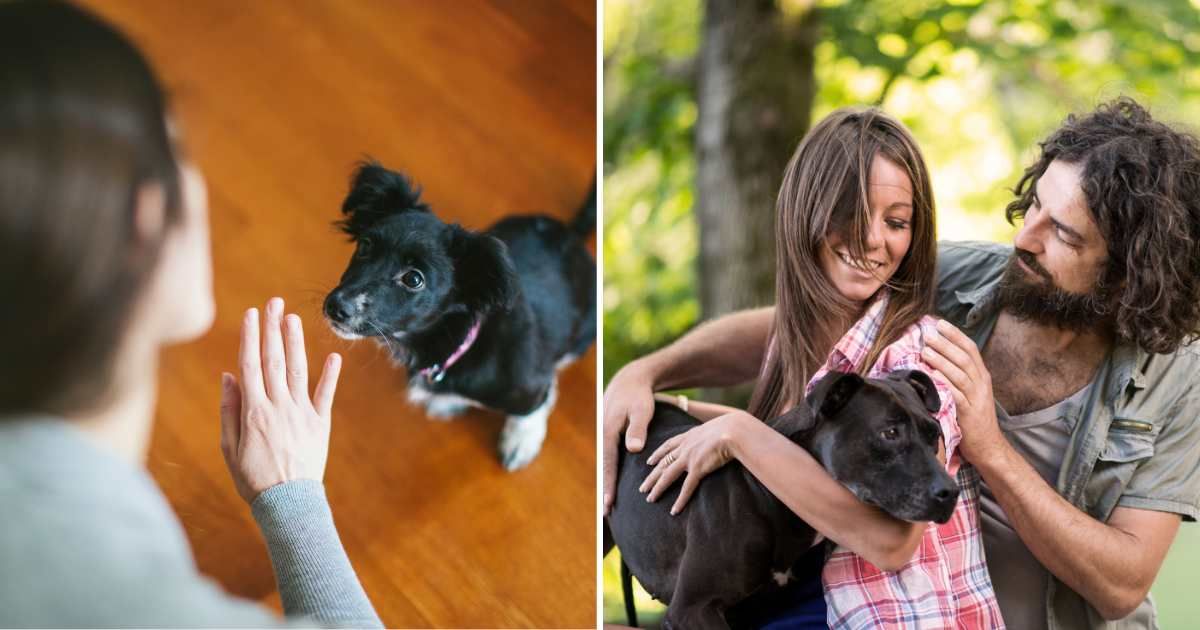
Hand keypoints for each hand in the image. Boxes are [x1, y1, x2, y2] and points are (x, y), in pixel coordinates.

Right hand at [219, 297, 341, 503]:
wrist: (287, 504)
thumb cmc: (253, 478)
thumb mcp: (229, 447)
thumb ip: (229, 409)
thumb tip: (229, 375)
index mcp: (253, 411)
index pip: (250, 365)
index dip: (251, 337)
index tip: (251, 314)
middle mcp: (278, 407)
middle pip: (273, 360)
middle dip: (273, 329)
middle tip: (274, 302)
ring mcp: (301, 414)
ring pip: (297, 371)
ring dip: (296, 342)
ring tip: (294, 318)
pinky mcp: (320, 424)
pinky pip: (325, 395)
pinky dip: (330, 375)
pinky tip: (333, 355)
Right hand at [602, 360, 658, 513]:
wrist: (630, 381)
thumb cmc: (639, 397)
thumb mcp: (642, 410)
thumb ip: (638, 429)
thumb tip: (633, 449)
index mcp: (609, 433)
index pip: (609, 464)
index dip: (609, 485)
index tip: (609, 503)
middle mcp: (602, 436)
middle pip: (602, 469)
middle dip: (604, 491)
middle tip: (605, 515)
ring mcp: (603, 436)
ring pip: (604, 465)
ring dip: (606, 484)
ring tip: (608, 506)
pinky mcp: (608, 436)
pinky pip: (607, 458)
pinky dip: (608, 473)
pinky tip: (612, 485)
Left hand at [641, 412, 746, 514]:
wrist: (734, 430)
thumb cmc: (732, 428)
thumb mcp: (716, 427)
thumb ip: (712, 434)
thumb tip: (718, 436)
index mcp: (689, 436)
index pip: (668, 445)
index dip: (657, 454)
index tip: (649, 461)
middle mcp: (685, 447)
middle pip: (663, 463)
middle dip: (651, 476)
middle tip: (642, 488)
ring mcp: (689, 458)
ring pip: (667, 475)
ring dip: (657, 488)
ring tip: (650, 499)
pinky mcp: (697, 469)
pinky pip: (686, 488)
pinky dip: (680, 500)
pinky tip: (674, 510)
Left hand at [922, 319, 1005, 463]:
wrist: (988, 446)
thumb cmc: (973, 419)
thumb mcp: (970, 393)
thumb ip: (958, 376)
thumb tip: (935, 357)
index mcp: (982, 376)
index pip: (971, 349)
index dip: (955, 335)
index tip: (939, 323)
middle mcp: (981, 384)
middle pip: (964, 358)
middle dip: (945, 343)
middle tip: (928, 334)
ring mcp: (976, 398)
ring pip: (960, 373)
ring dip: (942, 360)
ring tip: (925, 350)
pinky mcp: (969, 413)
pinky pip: (956, 394)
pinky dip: (944, 383)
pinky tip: (931, 375)